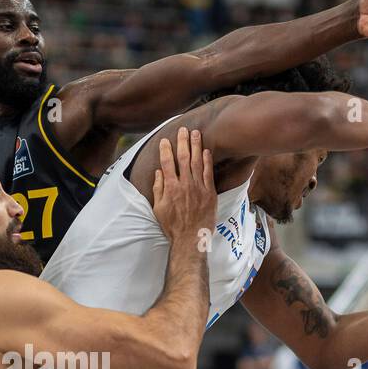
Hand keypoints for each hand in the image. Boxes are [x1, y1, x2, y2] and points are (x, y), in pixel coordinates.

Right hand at [152, 126, 216, 250]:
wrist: (190, 239)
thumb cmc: (172, 226)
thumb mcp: (158, 208)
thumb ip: (158, 189)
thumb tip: (158, 172)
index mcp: (170, 187)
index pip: (167, 162)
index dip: (166, 149)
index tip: (165, 140)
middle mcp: (185, 184)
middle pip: (183, 157)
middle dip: (183, 141)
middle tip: (183, 129)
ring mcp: (198, 188)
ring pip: (197, 161)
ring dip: (196, 146)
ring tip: (196, 133)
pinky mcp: (210, 193)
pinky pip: (209, 173)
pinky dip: (207, 161)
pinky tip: (206, 151)